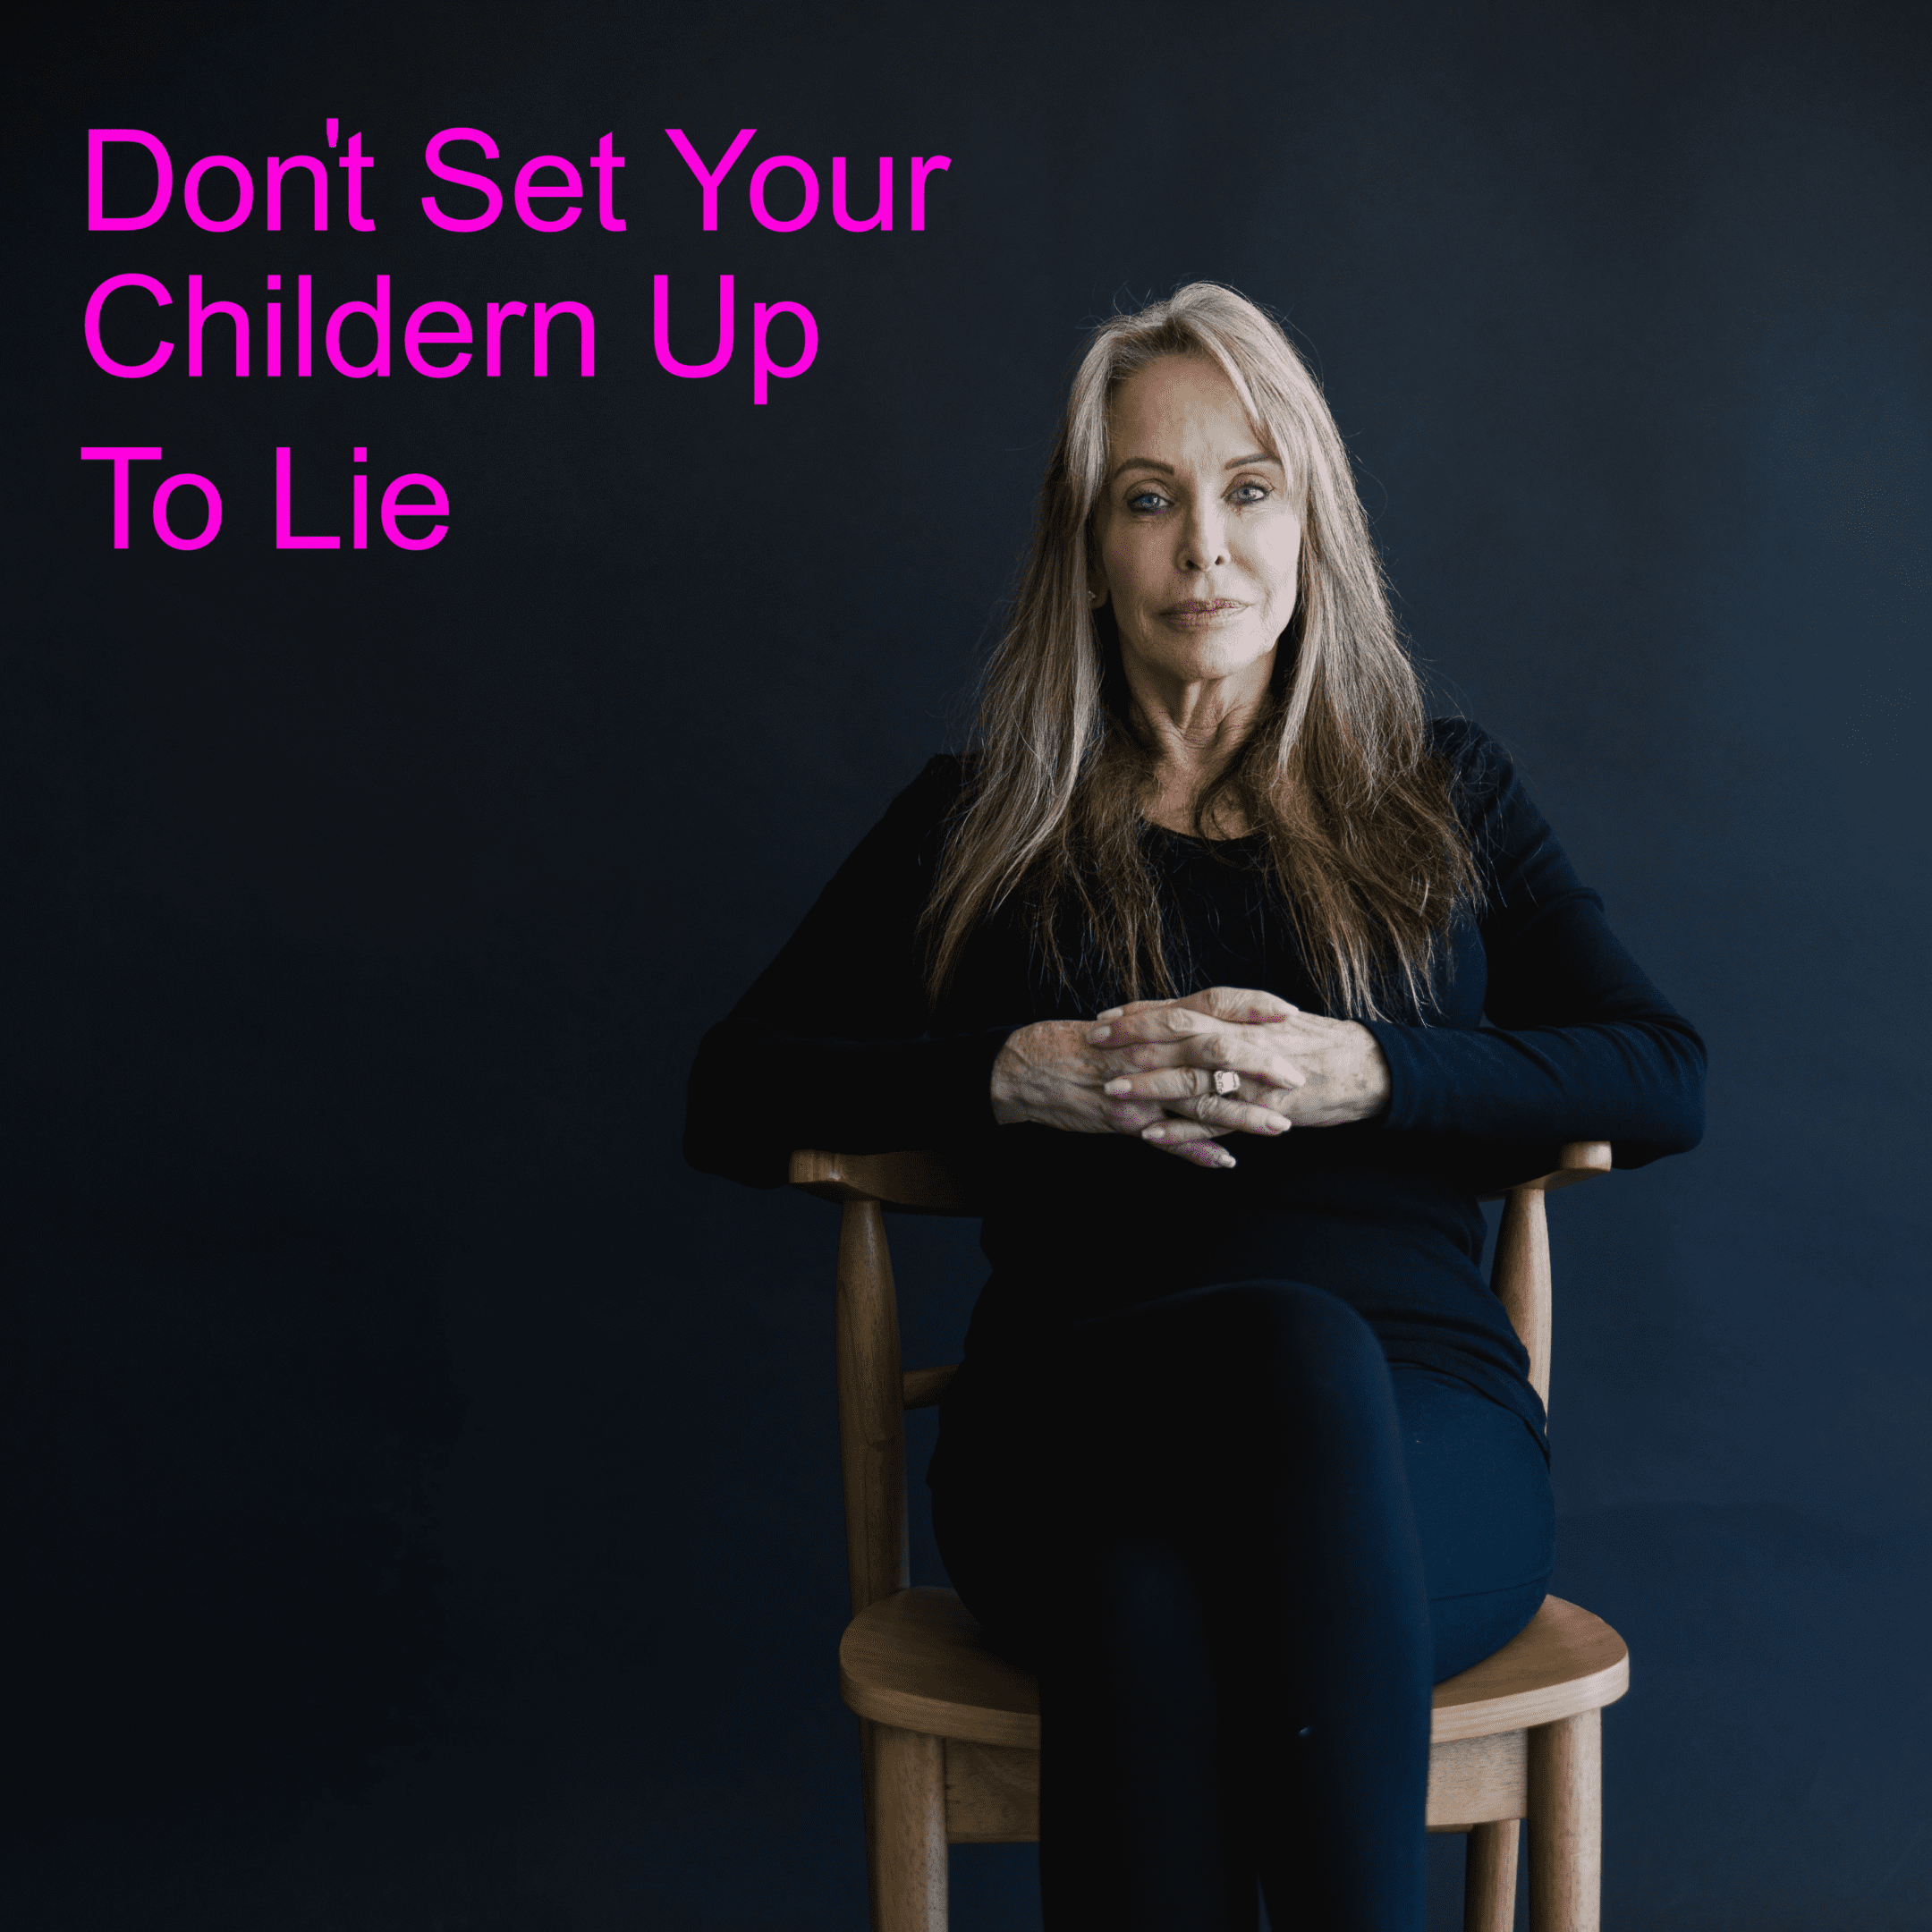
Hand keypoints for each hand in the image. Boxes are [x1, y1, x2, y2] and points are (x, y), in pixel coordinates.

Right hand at [989, 985, 1303, 1169]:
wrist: (1027, 1067)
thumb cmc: (1079, 1045)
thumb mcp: (1128, 1027)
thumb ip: (1170, 1030)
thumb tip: (1213, 1028)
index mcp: (1154, 1022)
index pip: (1211, 1004)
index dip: (1251, 1007)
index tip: (1289, 1011)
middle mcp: (1151, 1050)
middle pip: (1215, 1050)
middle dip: (1260, 1063)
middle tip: (1298, 1075)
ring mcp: (1140, 1086)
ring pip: (1199, 1098)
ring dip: (1243, 1114)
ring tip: (1281, 1125)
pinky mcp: (1126, 1120)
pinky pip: (1167, 1138)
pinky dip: (1197, 1150)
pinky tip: (1227, 1162)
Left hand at [1089, 989, 1391, 1148]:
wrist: (1363, 1067)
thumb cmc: (1316, 1043)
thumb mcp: (1270, 1021)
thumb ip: (1230, 1019)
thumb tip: (1189, 1016)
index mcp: (1242, 1017)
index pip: (1183, 1008)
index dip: (1142, 1013)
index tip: (1106, 1015)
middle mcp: (1242, 1041)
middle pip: (1178, 1036)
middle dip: (1133, 1040)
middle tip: (1094, 1043)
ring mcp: (1251, 1077)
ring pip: (1190, 1079)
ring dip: (1148, 1085)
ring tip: (1111, 1090)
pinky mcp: (1262, 1110)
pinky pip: (1215, 1122)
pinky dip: (1182, 1130)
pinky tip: (1150, 1135)